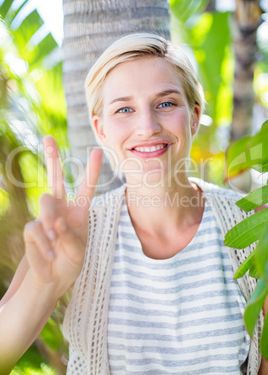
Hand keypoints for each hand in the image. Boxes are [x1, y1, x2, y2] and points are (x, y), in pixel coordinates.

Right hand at [23, 136, 101, 292]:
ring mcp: (45, 216)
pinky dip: (44, 243)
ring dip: (51, 219)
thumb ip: (70, 234)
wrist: (53, 278)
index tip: (97, 151)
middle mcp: (61, 208)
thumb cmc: (70, 262)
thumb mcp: (79, 250)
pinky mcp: (32, 227)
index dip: (91, 170)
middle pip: (56, 177)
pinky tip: (49, 252)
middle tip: (48, 137)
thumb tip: (54, 220)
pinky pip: (36, 228)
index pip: (85, 187)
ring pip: (45, 200)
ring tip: (55, 237)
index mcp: (78, 211)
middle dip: (52, 157)